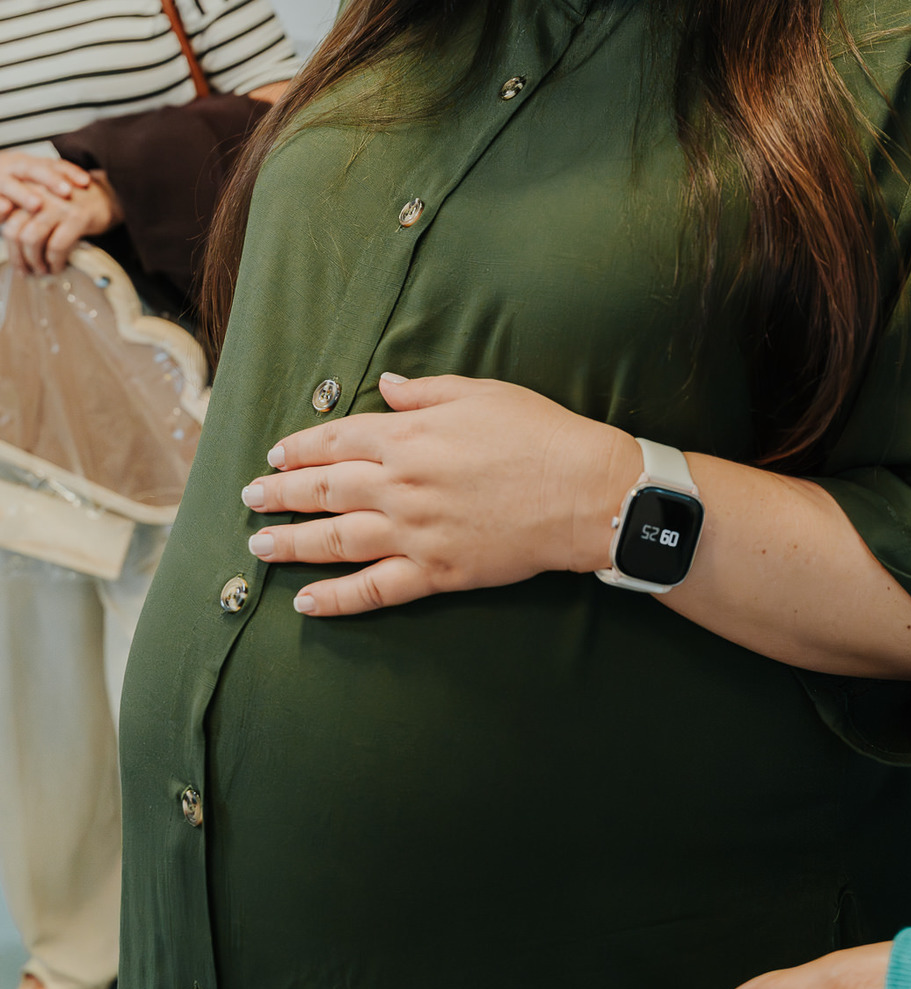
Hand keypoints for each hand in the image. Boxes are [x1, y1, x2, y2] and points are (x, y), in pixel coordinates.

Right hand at [0, 150, 91, 223]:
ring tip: (38, 205)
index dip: (69, 171)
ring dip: (23, 194)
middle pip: (31, 169)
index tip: (86, 182)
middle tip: (66, 191)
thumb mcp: (31, 177)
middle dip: (49, 179)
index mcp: (27, 163)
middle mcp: (11, 167)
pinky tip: (5, 208)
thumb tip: (87, 183)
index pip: (51, 164)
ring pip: (8, 184)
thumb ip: (54, 178)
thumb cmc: (10, 182)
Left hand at [2, 169, 121, 275]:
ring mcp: (57, 205)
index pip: (5, 222)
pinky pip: (57, 246)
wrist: (109, 196)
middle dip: (19, 258)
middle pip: (14, 232)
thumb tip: (13, 252)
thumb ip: (25, 218)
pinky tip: (58, 267)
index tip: (17, 262)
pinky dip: (55, 262)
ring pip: (31, 240)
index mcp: (26, 191)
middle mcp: (38, 194)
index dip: (9, 246)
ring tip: (43, 271)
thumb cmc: (72, 205)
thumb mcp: (45, 205)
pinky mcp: (76, 216)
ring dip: (35, 262)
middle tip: (27, 272)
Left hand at [242, 373, 641, 616]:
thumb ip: (425, 393)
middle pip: (324, 489)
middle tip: (249, 499)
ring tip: (258, 545)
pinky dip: (336, 599)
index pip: (336, 440)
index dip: (300, 448)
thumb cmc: (538, 434)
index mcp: (408, 436)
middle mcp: (400, 484)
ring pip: (336, 540)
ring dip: (291, 543)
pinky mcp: (435, 572)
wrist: (582, 492)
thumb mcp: (480, 393)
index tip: (275, 454)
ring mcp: (414, 532)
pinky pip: (373, 590)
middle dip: (280, 494)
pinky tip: (307, 603)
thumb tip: (387, 386)